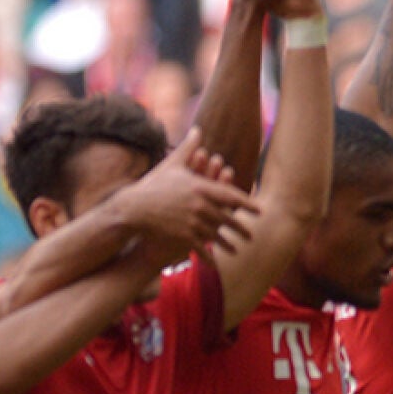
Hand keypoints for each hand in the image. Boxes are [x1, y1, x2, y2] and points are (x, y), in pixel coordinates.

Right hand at [115, 128, 259, 260]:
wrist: (132, 208)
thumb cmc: (153, 185)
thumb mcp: (172, 165)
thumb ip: (189, 148)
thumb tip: (198, 129)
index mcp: (201, 188)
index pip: (231, 196)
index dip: (247, 204)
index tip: (260, 210)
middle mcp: (200, 205)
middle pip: (227, 218)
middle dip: (241, 228)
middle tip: (252, 234)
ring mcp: (192, 222)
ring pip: (216, 236)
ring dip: (228, 244)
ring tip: (238, 250)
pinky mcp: (182, 236)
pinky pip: (200, 249)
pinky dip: (210, 257)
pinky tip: (217, 264)